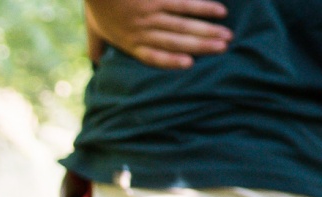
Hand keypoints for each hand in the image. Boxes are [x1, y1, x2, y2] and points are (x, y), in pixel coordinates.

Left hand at [86, 0, 230, 69]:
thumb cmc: (97, 4)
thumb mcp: (93, 30)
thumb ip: (96, 48)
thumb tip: (96, 63)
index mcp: (128, 41)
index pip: (152, 56)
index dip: (171, 62)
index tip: (189, 64)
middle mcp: (141, 30)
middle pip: (174, 42)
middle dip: (200, 46)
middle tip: (223, 49)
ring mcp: (150, 13)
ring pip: (183, 25)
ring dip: (207, 31)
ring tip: (227, 36)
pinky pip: (184, 4)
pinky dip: (203, 8)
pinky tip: (219, 12)